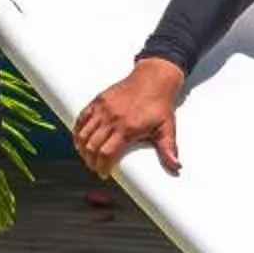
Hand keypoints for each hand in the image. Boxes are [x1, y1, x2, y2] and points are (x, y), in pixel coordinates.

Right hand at [73, 56, 184, 175]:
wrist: (154, 79)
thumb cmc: (160, 104)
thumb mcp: (167, 128)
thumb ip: (169, 149)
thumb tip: (176, 167)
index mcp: (128, 128)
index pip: (107, 153)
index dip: (102, 167)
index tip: (104, 173)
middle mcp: (112, 118)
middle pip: (92, 146)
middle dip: (91, 161)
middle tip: (96, 167)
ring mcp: (103, 108)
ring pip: (83, 133)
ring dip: (82, 148)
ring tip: (87, 157)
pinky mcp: (98, 100)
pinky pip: (81, 118)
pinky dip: (77, 131)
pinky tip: (79, 140)